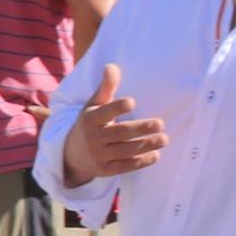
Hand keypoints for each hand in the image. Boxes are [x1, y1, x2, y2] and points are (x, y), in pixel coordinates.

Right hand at [62, 61, 168, 186]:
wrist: (72, 154)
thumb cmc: (89, 124)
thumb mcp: (93, 105)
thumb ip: (105, 88)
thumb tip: (112, 66)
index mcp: (90, 119)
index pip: (104, 113)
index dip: (117, 108)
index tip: (132, 102)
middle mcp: (94, 137)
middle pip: (120, 133)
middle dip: (141, 128)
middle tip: (160, 123)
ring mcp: (99, 155)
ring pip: (125, 150)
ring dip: (146, 145)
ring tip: (163, 139)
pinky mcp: (106, 170)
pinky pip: (125, 166)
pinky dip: (141, 161)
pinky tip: (155, 155)